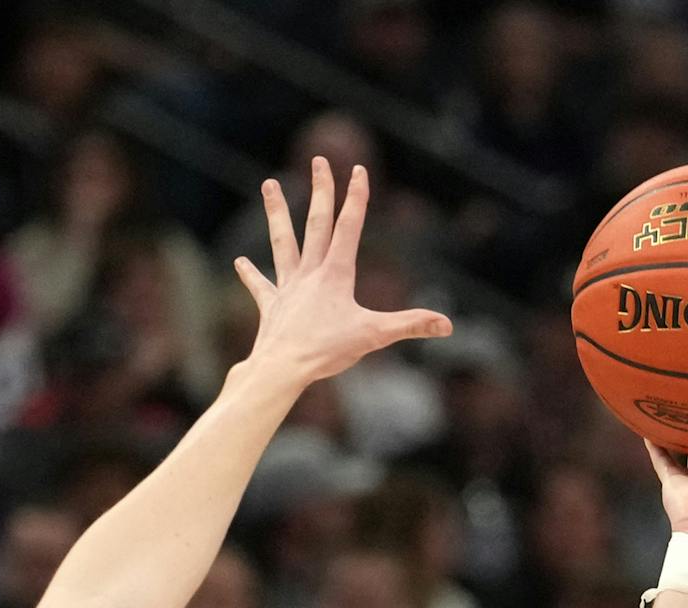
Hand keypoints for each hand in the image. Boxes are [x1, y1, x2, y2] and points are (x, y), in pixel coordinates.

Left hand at [235, 158, 450, 385]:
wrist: (282, 368)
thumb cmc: (326, 352)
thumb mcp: (374, 336)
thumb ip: (411, 325)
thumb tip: (447, 325)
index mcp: (335, 274)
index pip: (349, 227)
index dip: (356, 197)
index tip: (358, 169)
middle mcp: (310, 273)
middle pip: (316, 223)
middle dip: (320, 190)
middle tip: (319, 160)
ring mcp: (288, 287)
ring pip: (282, 242)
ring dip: (277, 212)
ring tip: (269, 184)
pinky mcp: (272, 306)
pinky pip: (260, 287)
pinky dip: (250, 274)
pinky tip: (240, 261)